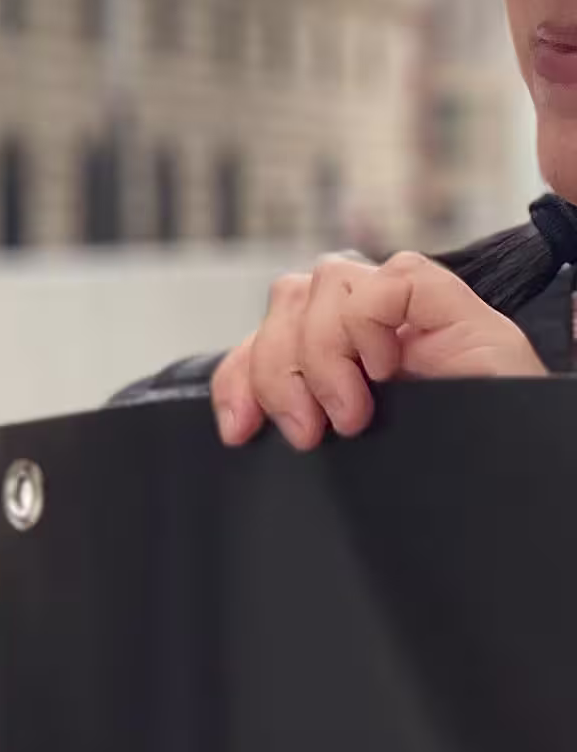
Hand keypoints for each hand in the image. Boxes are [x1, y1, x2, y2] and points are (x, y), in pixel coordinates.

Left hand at [211, 249, 544, 450]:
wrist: (514, 471)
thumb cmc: (443, 461)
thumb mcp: (353, 442)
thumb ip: (303, 412)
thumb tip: (240, 417)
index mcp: (338, 352)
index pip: (265, 336)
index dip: (238, 377)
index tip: (238, 430)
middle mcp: (368, 321)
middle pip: (285, 301)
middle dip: (276, 373)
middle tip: (307, 432)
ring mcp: (407, 305)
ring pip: (324, 282)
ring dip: (322, 354)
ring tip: (353, 413)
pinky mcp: (444, 298)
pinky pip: (386, 279)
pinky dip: (372, 325)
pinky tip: (390, 370)